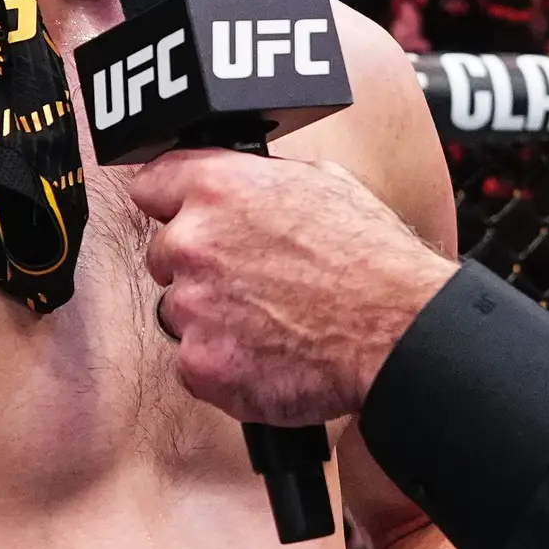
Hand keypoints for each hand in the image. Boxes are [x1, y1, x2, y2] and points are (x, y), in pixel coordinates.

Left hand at [123, 150, 454, 428]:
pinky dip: (224, 364)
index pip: (151, 185)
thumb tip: (244, 185)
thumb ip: (260, 183)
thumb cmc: (372, 261)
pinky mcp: (200, 363)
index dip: (172, 204)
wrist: (397, 331)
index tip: (182, 218)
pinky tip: (267, 353)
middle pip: (163, 254)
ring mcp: (192, 305)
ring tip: (270, 320)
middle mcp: (193, 241)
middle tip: (251, 282)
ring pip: (179, 312)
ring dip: (213, 319)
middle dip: (200, 268)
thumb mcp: (322, 184)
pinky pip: (193, 363)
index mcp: (217, 187)